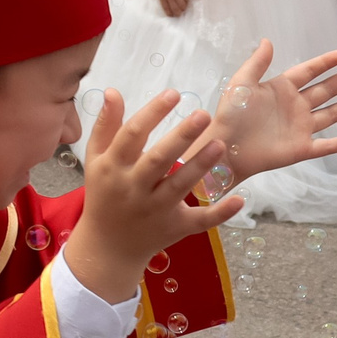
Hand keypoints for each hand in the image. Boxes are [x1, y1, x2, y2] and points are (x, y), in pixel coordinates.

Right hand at [61, 90, 231, 303]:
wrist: (106, 246)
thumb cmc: (103, 193)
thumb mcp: (96, 159)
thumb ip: (106, 125)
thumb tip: (113, 91)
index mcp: (112, 167)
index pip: (132, 134)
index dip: (152, 112)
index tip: (174, 94)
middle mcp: (133, 188)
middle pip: (158, 159)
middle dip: (181, 136)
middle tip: (204, 114)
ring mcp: (155, 210)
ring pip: (180, 186)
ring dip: (201, 165)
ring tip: (221, 143)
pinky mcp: (174, 228)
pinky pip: (199, 221)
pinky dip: (220, 213)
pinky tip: (240, 199)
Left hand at [149, 0, 189, 16]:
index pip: (165, 7)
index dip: (169, 12)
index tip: (171, 15)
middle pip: (175, 8)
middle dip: (177, 13)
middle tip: (179, 15)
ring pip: (181, 5)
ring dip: (183, 8)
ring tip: (184, 10)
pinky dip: (187, 1)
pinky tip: (188, 2)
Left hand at [201, 40, 336, 182]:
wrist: (225, 147)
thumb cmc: (230, 115)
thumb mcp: (241, 83)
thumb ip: (257, 63)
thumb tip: (267, 40)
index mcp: (280, 89)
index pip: (307, 72)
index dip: (324, 63)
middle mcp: (294, 107)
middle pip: (325, 90)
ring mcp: (299, 128)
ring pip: (331, 114)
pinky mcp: (301, 148)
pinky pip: (326, 146)